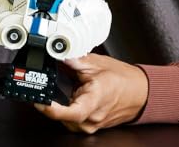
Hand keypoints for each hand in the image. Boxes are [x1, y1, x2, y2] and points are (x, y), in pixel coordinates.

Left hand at [34, 54, 148, 132]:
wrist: (140, 92)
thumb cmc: (123, 79)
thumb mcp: (96, 63)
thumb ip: (73, 59)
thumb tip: (56, 53)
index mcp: (93, 101)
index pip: (68, 113)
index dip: (49, 108)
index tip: (38, 100)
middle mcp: (91, 118)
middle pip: (61, 116)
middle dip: (50, 101)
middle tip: (42, 85)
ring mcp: (91, 124)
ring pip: (65, 119)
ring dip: (58, 105)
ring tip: (58, 88)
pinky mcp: (91, 125)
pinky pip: (73, 120)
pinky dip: (67, 108)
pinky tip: (68, 95)